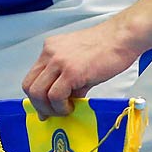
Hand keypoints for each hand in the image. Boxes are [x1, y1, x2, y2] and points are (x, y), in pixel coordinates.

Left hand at [22, 20, 140, 117]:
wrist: (121, 38)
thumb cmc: (105, 48)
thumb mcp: (78, 61)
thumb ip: (65, 80)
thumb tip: (58, 103)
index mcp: (50, 49)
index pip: (31, 77)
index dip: (36, 97)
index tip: (45, 108)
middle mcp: (50, 53)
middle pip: (29, 86)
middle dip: (39, 105)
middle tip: (54, 112)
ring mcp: (59, 61)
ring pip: (38, 93)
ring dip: (50, 108)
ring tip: (66, 109)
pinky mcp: (71, 71)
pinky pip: (55, 96)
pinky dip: (61, 107)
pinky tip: (73, 105)